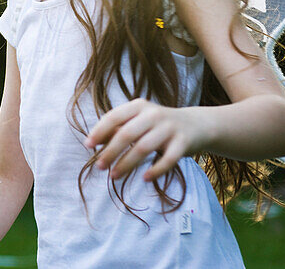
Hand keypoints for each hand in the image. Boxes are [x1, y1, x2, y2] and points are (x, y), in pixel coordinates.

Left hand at [84, 99, 207, 181]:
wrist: (196, 124)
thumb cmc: (159, 125)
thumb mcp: (139, 121)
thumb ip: (118, 128)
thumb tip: (93, 141)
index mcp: (139, 106)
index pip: (114, 116)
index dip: (99, 131)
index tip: (88, 145)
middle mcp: (154, 114)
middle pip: (127, 134)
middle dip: (110, 152)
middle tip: (99, 167)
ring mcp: (170, 127)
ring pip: (144, 147)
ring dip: (127, 164)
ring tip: (114, 176)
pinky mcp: (183, 142)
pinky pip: (168, 159)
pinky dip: (155, 170)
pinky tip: (145, 178)